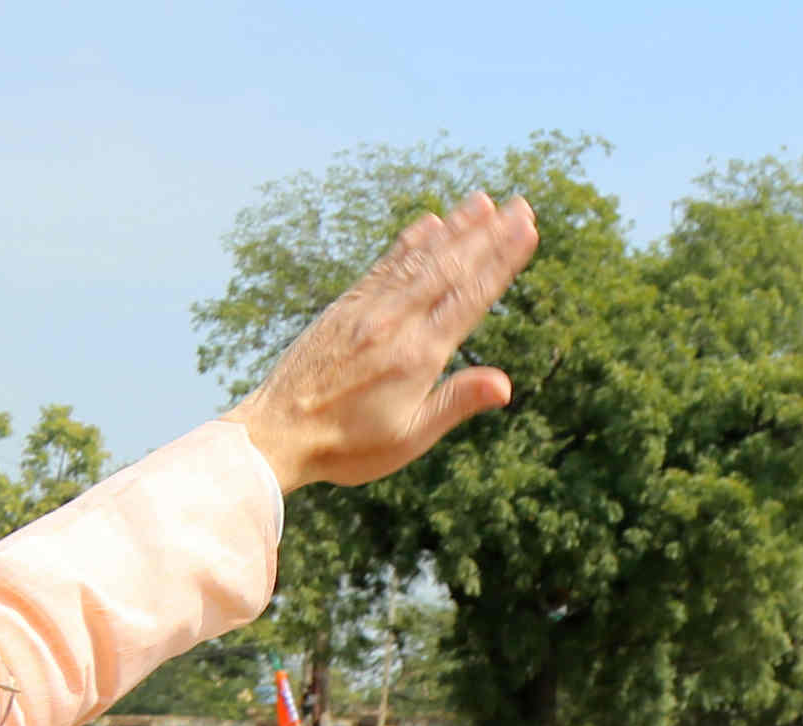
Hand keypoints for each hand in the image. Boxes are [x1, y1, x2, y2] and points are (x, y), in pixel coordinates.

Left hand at [225, 191, 541, 491]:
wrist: (277, 432)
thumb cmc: (347, 446)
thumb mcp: (409, 437)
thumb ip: (455, 403)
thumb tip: (505, 385)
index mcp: (416, 355)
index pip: (469, 297)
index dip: (501, 261)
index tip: (526, 230)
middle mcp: (393, 322)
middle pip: (449, 267)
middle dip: (488, 234)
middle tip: (520, 205)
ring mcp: (367, 309)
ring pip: (418, 258)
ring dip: (454, 228)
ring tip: (482, 201)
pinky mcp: (345, 306)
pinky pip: (385, 265)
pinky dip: (410, 242)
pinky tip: (429, 223)